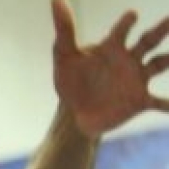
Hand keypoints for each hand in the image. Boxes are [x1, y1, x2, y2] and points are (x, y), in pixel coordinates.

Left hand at [51, 0, 168, 136]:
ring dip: (166, 60)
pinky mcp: (139, 100)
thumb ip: (64, 30)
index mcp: (111, 48)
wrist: (77, 113)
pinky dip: (167, 105)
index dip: (126, 23)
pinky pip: (158, 102)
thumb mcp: (64, 57)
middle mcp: (129, 60)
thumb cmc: (72, 81)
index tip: (131, 15)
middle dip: (161, 29)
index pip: (121, 31)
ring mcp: (136, 79)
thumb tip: (55, 0)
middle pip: (149, 40)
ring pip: (158, 65)